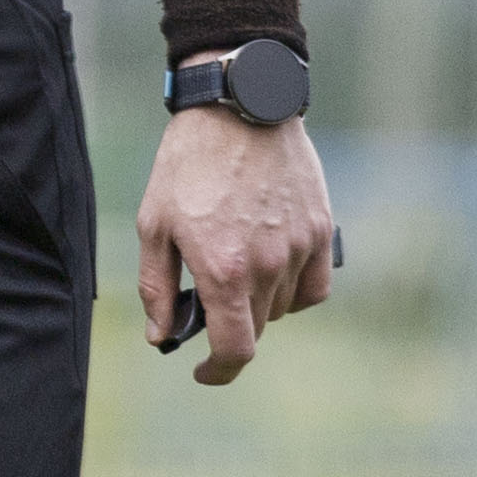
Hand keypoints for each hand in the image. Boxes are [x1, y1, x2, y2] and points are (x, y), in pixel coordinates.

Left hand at [136, 107, 332, 384]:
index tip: (202, 370)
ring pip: (283, 306)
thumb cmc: (188, 161)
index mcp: (223, 270)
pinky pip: (314, 286)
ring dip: (259, 302)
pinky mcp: (321, 229)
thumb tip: (161, 336)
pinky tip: (274, 268)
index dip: (217, 373)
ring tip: (235, 260)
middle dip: (228, 325)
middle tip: (206, 293)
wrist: (238, 103)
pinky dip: (295, 289)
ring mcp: (299, 248)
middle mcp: (268, 266)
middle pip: (255, 328)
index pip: (234, 351)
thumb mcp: (155, 222)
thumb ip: (157, 287)